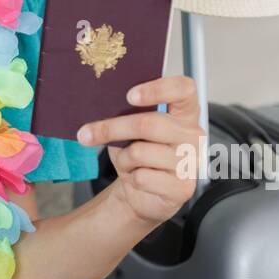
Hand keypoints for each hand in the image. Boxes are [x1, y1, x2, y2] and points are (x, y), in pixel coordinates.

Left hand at [76, 76, 203, 228]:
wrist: (144, 190)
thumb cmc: (139, 151)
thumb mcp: (131, 129)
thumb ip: (128, 114)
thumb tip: (103, 106)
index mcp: (185, 113)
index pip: (184, 89)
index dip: (158, 89)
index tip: (129, 96)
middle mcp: (192, 135)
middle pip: (149, 124)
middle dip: (112, 128)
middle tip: (86, 133)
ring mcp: (191, 162)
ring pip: (140, 152)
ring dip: (122, 159)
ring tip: (125, 162)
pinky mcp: (182, 187)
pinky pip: (143, 177)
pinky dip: (130, 178)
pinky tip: (136, 178)